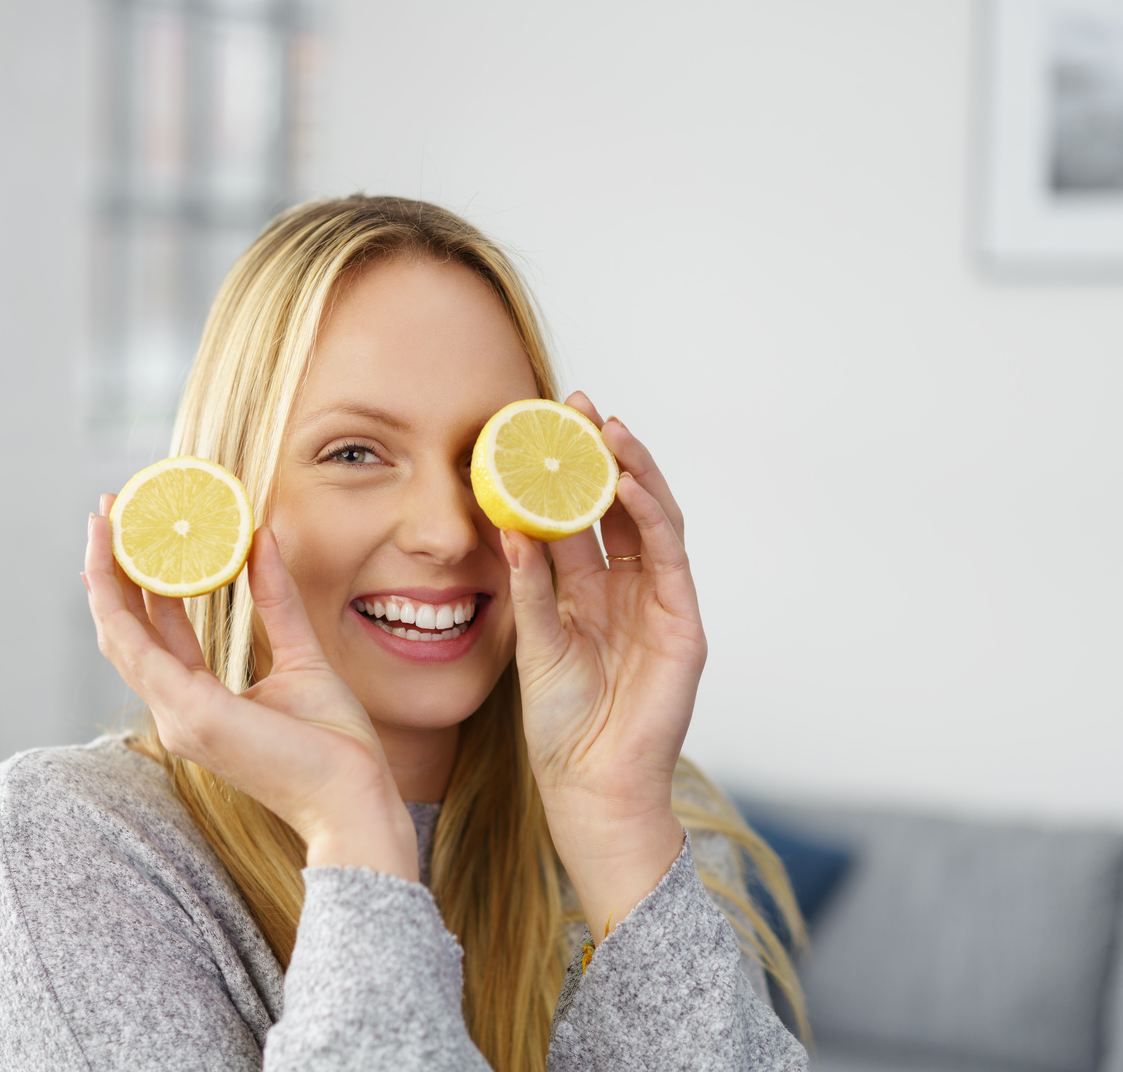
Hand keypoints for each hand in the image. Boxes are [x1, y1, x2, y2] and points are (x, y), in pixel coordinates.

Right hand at [84, 497, 418, 880]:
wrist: (353, 800)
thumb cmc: (335, 747)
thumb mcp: (302, 655)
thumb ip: (277, 601)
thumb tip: (262, 539)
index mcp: (198, 703)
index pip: (153, 635)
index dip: (137, 584)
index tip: (133, 535)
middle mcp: (176, 712)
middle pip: (124, 631)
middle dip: (110, 569)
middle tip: (107, 512)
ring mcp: (177, 716)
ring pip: (118, 635)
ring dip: (104, 575)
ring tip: (104, 521)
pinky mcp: (191, 714)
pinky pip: (140, 649)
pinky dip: (122, 601)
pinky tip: (124, 559)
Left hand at [503, 392, 703, 941]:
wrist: (591, 784)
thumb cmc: (560, 723)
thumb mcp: (533, 642)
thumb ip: (528, 585)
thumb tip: (506, 525)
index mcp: (587, 590)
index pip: (579, 515)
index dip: (565, 471)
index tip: (543, 423)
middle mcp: (627, 588)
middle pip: (619, 505)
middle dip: (602, 453)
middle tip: (579, 404)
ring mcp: (659, 602)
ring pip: (651, 518)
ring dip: (633, 470)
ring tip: (607, 427)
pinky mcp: (683, 623)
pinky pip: (669, 556)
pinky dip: (651, 515)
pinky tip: (630, 483)